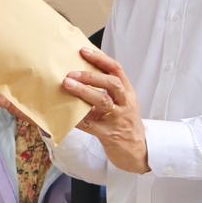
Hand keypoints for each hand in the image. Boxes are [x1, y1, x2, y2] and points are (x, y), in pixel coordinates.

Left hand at [64, 48, 149, 173]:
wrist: (138, 151)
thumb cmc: (124, 123)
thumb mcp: (122, 104)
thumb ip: (107, 91)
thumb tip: (80, 74)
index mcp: (128, 93)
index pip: (117, 70)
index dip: (100, 59)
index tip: (83, 51)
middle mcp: (125, 103)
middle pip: (112, 84)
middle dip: (90, 76)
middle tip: (71, 73)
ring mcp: (118, 119)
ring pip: (103, 102)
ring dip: (84, 92)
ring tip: (67, 85)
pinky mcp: (109, 135)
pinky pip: (91, 124)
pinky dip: (77, 118)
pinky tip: (64, 113)